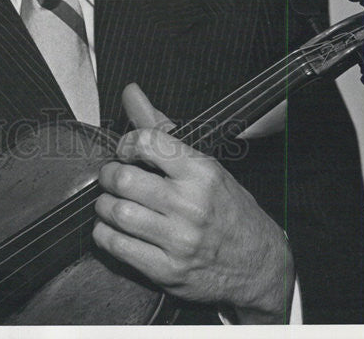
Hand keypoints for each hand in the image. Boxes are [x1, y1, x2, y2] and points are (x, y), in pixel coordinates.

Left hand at [92, 83, 294, 323]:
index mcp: (201, 172)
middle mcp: (190, 205)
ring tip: (112, 202)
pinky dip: (104, 234)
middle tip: (113, 178)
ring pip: (116, 212)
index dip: (126, 143)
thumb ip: (161, 129)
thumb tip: (130, 92)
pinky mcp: (167, 271)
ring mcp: (179, 241)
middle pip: (124, 179)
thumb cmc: (228, 209)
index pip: (147, 142)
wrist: (260, 266)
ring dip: (104, 205)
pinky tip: (113, 229)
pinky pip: (117, 247)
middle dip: (108, 175)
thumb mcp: (204, 164)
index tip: (125, 151)